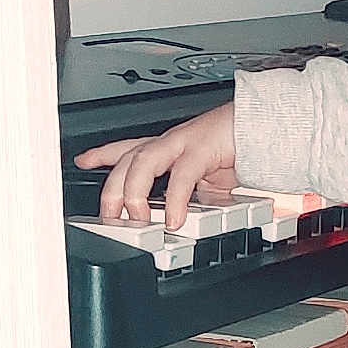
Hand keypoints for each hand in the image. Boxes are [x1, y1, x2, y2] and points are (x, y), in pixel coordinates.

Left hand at [73, 103, 237, 228]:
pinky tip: (174, 220)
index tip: (82, 160)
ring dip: (134, 192)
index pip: (127, 148)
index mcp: (168, 147)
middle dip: (112, 189)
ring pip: (142, 162)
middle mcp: (169, 142)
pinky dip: (175, 200)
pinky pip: (181, 176)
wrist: (265, 126)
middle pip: (126, 160)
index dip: (102, 154)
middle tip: (109, 215)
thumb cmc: (238, 149)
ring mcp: (183, 143)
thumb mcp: (207, 179)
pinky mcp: (202, 150)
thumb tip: (181, 220)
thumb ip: (192, 196)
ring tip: (137, 217)